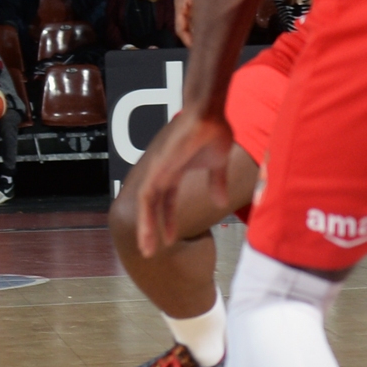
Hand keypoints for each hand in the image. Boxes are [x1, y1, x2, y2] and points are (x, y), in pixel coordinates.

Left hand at [130, 111, 234, 257]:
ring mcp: (158, 170)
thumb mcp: (218, 164)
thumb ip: (217, 183)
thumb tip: (220, 202)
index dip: (169, 221)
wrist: (209, 113)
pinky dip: (146, 215)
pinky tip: (148, 231)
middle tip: (150, 252)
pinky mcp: (158, 168)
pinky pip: (148, 196)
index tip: (171, 240)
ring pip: (147, 205)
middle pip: (153, 207)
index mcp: (174, 172)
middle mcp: (163, 173)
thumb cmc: (213, 131)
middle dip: (151, 229)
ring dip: (146, 228)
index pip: (167, 202)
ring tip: (147, 250)